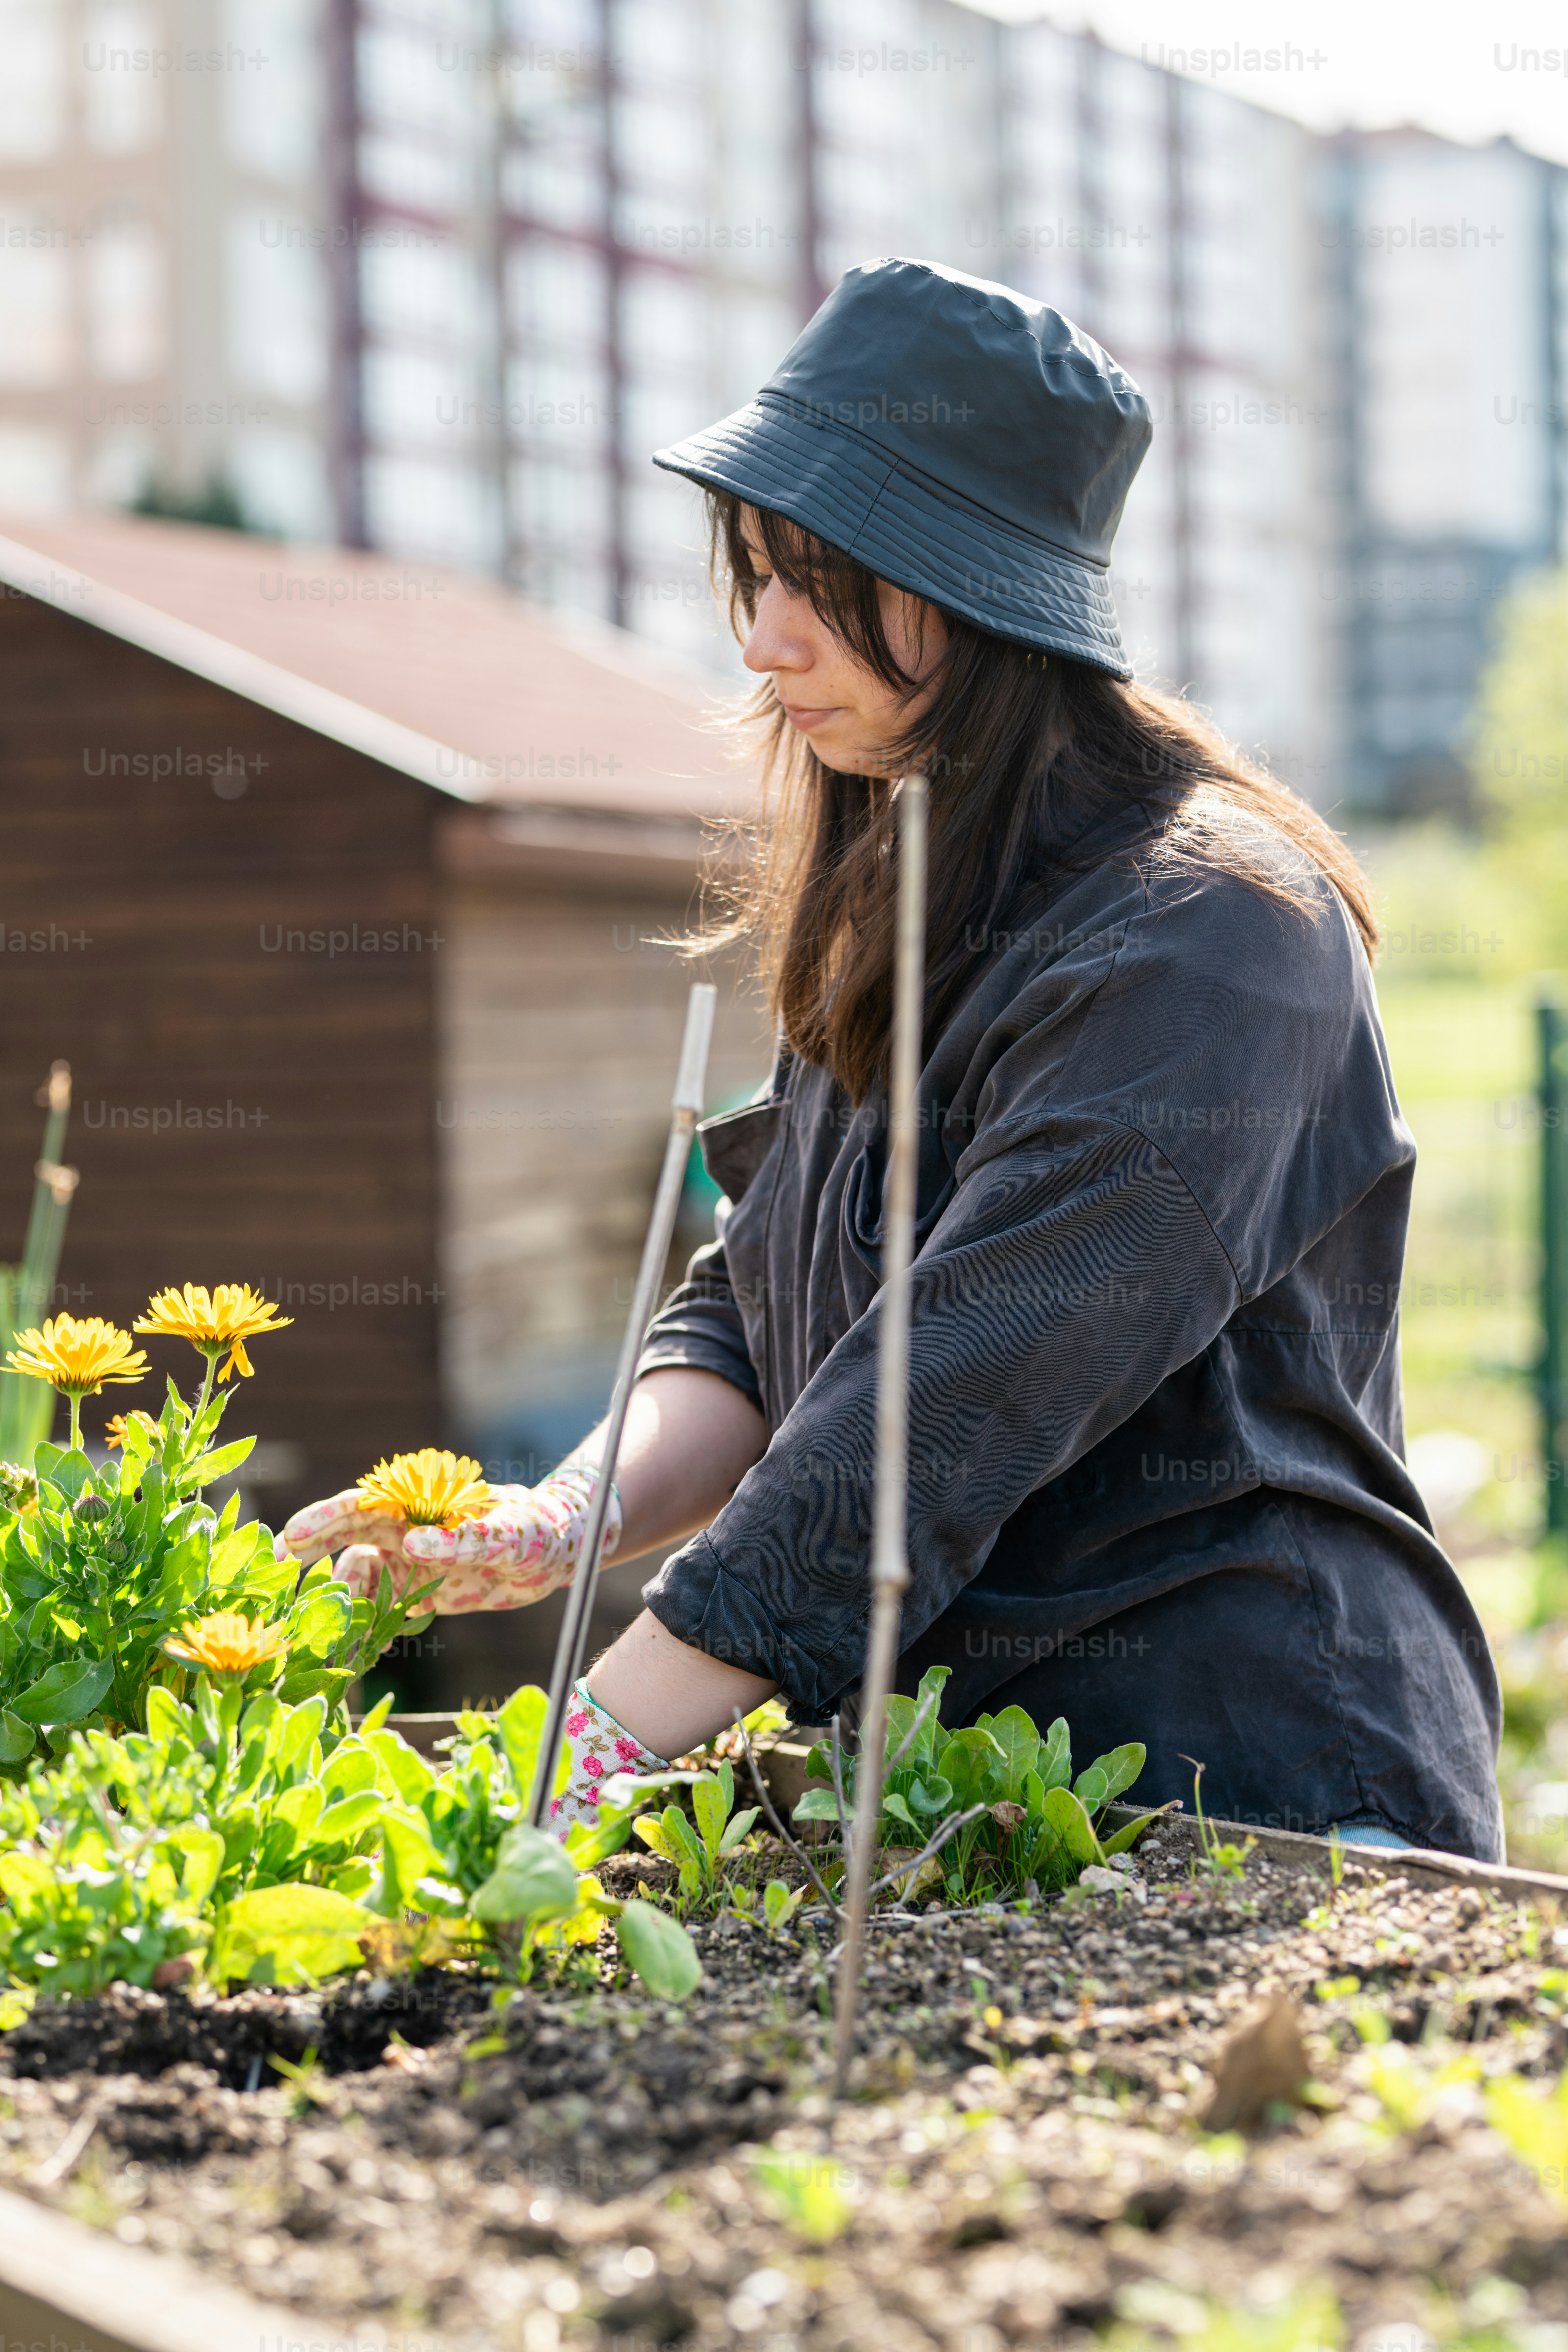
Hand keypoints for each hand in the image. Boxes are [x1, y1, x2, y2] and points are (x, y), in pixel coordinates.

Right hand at [278, 1466, 621, 1614]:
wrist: (561, 1551)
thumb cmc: (537, 1528)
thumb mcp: (507, 1534)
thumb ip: (463, 1540)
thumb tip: (413, 1544)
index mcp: (421, 1505)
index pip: (361, 1506)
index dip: (322, 1519)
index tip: (289, 1538)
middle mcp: (408, 1529)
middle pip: (344, 1535)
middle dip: (307, 1550)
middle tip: (273, 1574)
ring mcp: (411, 1558)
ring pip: (358, 1574)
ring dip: (339, 1596)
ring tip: (327, 1627)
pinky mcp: (421, 1587)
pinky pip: (381, 1602)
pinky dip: (366, 1619)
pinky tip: (363, 1641)